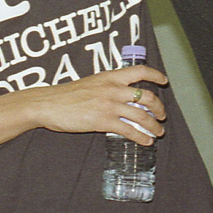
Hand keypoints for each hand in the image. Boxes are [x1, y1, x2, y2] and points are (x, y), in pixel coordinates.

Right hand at [25, 65, 169, 145]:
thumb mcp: (91, 83)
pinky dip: (141, 137)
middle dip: (159, 107)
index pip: (139, 70)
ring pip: (141, 115)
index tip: (164, 81)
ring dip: (154, 125)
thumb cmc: (66, 95)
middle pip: (146, 95)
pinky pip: (129, 130)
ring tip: (158, 132)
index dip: (155, 75)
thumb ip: (107, 86)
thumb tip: (122, 95)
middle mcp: (113, 88)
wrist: (49, 103)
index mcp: (110, 76)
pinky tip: (146, 141)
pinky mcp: (103, 121)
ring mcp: (109, 105)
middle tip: (162, 115)